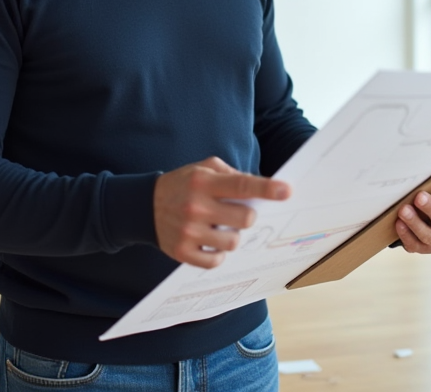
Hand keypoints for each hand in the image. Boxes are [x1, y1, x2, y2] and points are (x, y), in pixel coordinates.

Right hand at [154, 156, 290, 268]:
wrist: (144, 206)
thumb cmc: (183, 185)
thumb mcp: (203, 169)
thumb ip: (232, 175)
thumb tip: (262, 189)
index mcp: (203, 181)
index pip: (241, 185)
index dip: (266, 188)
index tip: (286, 190)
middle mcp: (196, 206)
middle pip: (245, 219)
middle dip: (247, 216)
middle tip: (235, 213)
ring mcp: (189, 232)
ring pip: (234, 242)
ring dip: (232, 236)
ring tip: (218, 227)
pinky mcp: (182, 252)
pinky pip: (216, 261)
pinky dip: (218, 253)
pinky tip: (208, 241)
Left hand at [394, 176, 430, 253]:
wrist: (412, 219)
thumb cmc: (422, 199)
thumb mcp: (429, 191)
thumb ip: (429, 183)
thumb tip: (416, 163)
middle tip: (419, 196)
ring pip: (429, 235)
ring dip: (415, 223)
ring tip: (403, 210)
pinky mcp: (421, 248)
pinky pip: (414, 245)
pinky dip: (406, 234)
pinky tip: (398, 224)